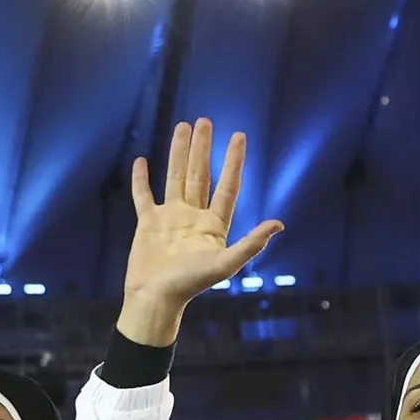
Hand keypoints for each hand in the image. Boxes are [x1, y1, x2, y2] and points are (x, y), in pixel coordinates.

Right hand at [120, 118, 284, 346]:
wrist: (155, 299)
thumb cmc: (190, 285)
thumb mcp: (224, 264)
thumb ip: (251, 244)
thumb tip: (279, 224)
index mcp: (214, 225)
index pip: (227, 186)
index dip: (234, 161)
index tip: (239, 136)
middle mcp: (194, 217)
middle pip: (200, 174)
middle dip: (204, 148)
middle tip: (206, 120)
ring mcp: (170, 218)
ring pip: (176, 177)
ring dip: (179, 153)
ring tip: (183, 126)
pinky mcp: (147, 224)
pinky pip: (143, 196)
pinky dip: (141, 179)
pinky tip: (142, 161)